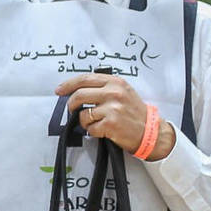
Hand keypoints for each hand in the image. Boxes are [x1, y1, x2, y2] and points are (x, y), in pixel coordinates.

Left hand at [57, 73, 173, 159]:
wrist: (151, 131)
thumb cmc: (135, 113)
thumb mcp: (123, 92)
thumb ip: (103, 87)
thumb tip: (78, 90)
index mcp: (115, 82)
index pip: (85, 79)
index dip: (69, 84)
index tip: (60, 90)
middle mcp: (114, 93)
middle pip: (79, 95)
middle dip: (71, 104)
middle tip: (72, 110)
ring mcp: (112, 108)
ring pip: (83, 114)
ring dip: (84, 121)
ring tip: (95, 123)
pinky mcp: (110, 124)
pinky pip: (90, 128)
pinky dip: (93, 131)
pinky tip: (103, 130)